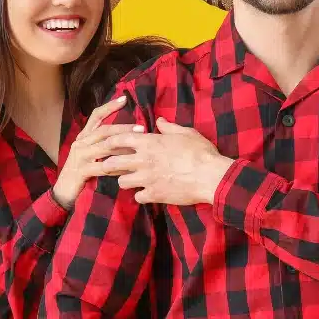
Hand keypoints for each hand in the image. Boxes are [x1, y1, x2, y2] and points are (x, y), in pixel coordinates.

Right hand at [51, 95, 143, 208]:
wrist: (63, 194)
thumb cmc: (81, 174)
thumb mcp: (91, 155)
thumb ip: (104, 145)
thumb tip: (126, 137)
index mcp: (83, 137)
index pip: (96, 116)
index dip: (109, 106)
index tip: (124, 98)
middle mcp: (80, 143)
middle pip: (104, 130)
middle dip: (123, 128)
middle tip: (141, 128)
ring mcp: (80, 157)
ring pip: (104, 147)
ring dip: (123, 146)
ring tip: (138, 146)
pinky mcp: (81, 171)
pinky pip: (103, 167)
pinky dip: (117, 168)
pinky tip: (128, 169)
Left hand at [101, 118, 233, 205]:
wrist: (210, 176)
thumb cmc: (200, 152)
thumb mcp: (186, 133)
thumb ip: (169, 127)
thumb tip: (159, 120)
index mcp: (149, 142)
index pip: (119, 139)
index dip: (110, 142)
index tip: (108, 145)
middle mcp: (143, 160)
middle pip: (112, 163)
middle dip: (109, 164)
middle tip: (112, 166)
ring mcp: (147, 179)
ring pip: (121, 182)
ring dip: (125, 181)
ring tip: (132, 180)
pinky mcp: (154, 194)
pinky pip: (137, 197)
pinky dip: (141, 196)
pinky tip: (147, 193)